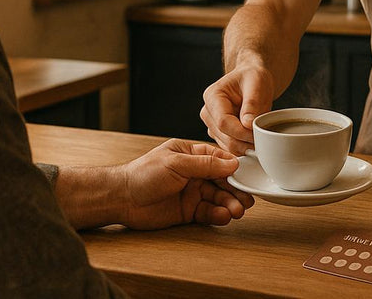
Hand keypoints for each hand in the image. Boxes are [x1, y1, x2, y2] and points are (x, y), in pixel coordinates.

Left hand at [118, 139, 253, 229]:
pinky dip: (218, 215)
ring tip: (238, 211)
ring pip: (218, 198)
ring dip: (230, 204)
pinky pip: (208, 213)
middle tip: (248, 199)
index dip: (234, 167)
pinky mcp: (188, 212)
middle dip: (236, 190)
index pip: (219, 159)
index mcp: (191, 155)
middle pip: (222, 181)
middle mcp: (194, 173)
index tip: (248, 175)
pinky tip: (225, 216)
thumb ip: (205, 164)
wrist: (123, 199)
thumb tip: (232, 163)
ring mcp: (192, 193)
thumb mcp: (176, 163)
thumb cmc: (144, 174)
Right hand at [200, 65, 273, 153]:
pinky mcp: (219, 134)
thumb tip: (247, 125)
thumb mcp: (256, 82)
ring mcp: (212, 124)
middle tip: (265, 139)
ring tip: (262, 139)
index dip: (241, 132)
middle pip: (224, 136)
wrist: (251, 80)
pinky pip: (231, 147)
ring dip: (246, 146)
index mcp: (212, 96)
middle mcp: (208, 112)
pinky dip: (244, 148)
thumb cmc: (252, 77)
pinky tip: (256, 141)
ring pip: (227, 145)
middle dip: (245, 141)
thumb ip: (252, 103)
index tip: (258, 133)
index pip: (223, 122)